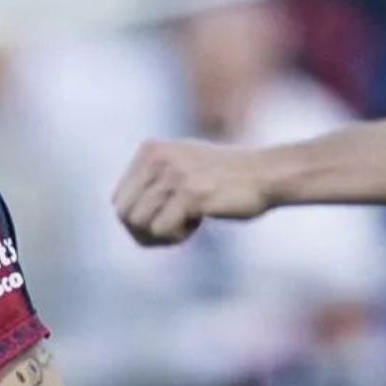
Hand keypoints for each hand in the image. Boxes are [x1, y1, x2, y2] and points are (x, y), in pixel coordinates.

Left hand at [112, 139, 274, 245]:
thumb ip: (152, 180)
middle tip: (173, 230)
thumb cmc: (227, 177)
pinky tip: (198, 224)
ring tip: (188, 223)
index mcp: (150, 149)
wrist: (268, 174)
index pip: (118, 199)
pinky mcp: (190, 193)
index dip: (138, 220)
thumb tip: (122, 213)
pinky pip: (162, 230)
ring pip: (139, 223)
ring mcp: (174, 174)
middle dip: (145, 232)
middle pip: (124, 214)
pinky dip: (177, 236)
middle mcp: (157, 158)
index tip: (164, 220)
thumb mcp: (182, 165)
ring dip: (163, 234)